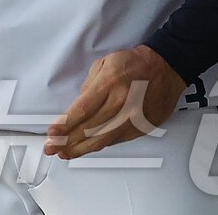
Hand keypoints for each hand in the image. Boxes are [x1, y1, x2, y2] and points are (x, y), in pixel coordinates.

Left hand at [45, 45, 183, 158]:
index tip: (53, 132)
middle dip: (67, 140)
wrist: (165, 69)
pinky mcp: (141, 128)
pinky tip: (87, 148)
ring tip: (66, 153)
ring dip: (81, 149)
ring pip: (102, 139)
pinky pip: (116, 140)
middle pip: (89, 128)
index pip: (82, 109)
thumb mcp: (104, 63)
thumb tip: (77, 106)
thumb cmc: (135, 63)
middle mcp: (121, 102)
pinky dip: (99, 145)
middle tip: (52, 147)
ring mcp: (132, 118)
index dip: (65, 124)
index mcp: (110, 83)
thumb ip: (89, 85)